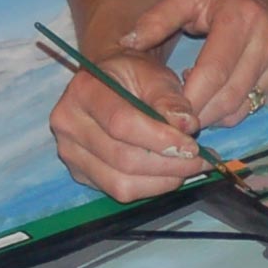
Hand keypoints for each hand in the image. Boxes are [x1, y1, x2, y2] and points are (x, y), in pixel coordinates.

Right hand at [50, 49, 204, 202]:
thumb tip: (186, 126)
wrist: (111, 83)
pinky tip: (170, 174)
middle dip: (169, 164)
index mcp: (84, 90)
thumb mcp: (155, 75)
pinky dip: (152, 187)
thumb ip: (170, 99)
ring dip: (164, 180)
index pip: (122, 123)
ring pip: (121, 183)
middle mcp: (68, 123)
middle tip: (200, 159)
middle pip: (122, 158)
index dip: (160, 139)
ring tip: (190, 167)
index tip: (192, 145)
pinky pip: (119, 192)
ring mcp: (70, 152)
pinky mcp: (80, 173)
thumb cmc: (134, 77)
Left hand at [126, 0, 267, 131]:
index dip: (188, 96)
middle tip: (169, 116)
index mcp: (240, 18)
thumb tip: (126, 43)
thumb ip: (157, 17)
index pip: (213, 71)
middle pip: (227, 97)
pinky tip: (214, 95)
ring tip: (189, 103)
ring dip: (209, 115)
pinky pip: (252, 108)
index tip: (163, 108)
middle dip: (195, 113)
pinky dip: (228, 111)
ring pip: (239, 109)